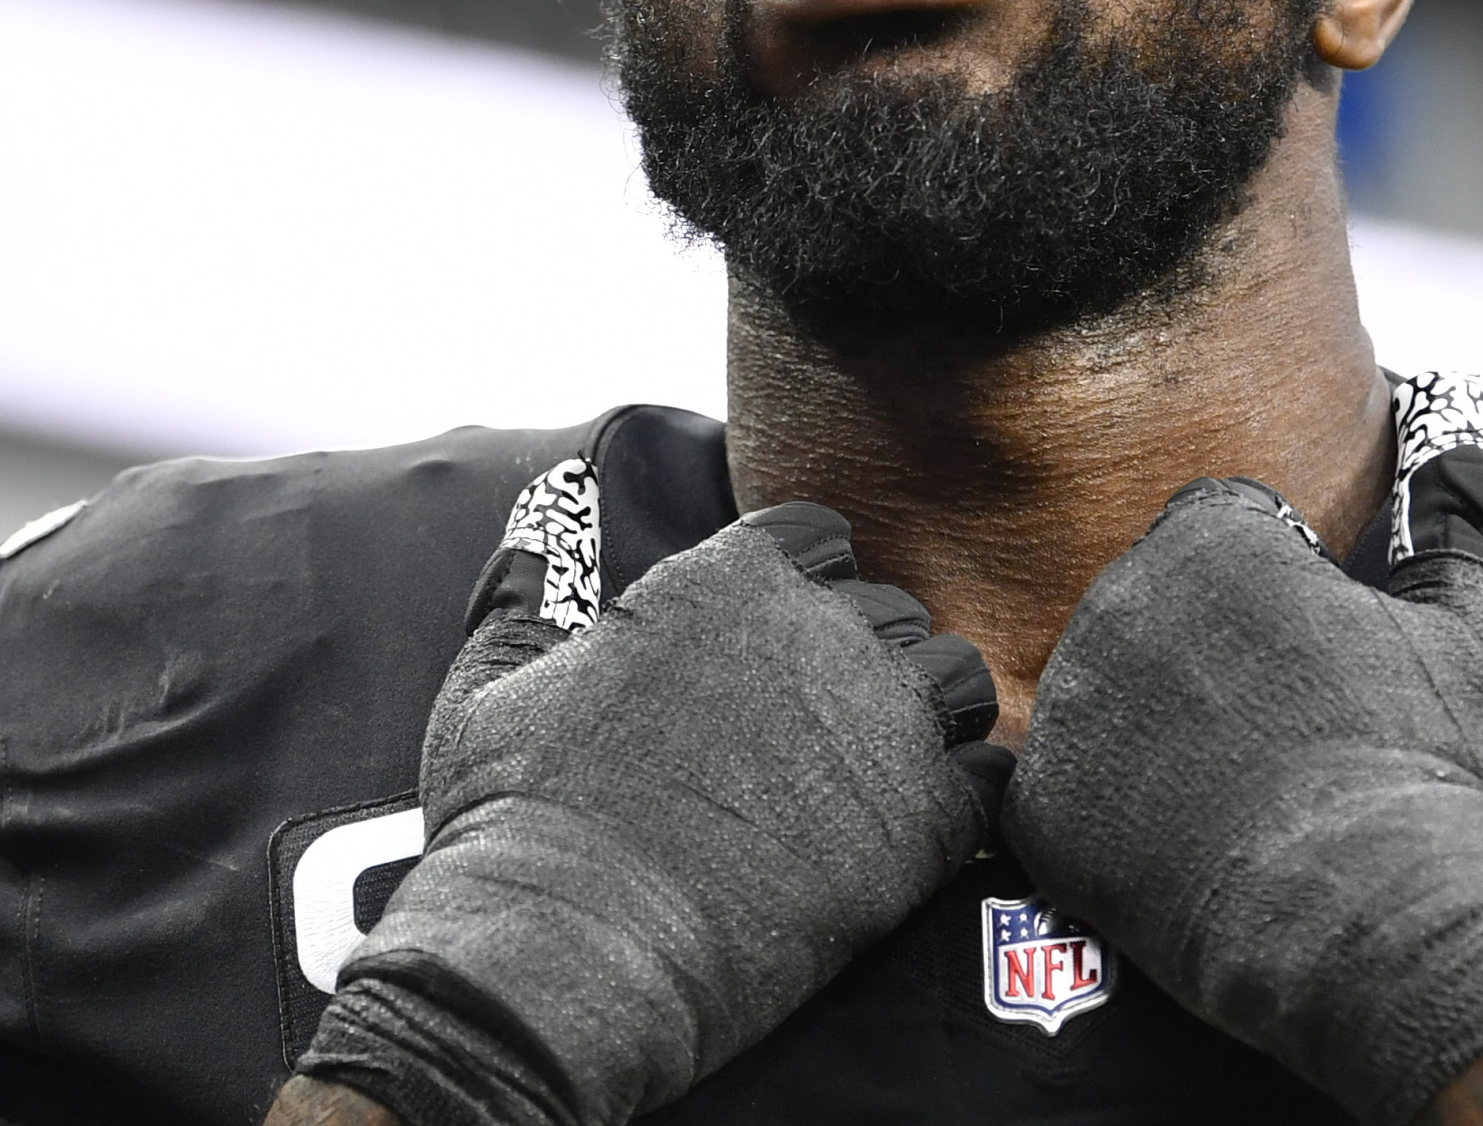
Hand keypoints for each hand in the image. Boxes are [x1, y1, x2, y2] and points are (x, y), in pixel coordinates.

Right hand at [291, 497, 1000, 1125]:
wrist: (572, 949)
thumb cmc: (517, 828)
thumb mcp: (489, 690)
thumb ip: (521, 598)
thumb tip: (535, 534)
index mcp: (724, 579)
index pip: (819, 537)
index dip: (806, 588)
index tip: (782, 643)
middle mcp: (819, 629)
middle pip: (889, 611)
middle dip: (861, 660)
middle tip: (818, 735)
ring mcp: (882, 720)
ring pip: (956, 682)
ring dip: (925, 720)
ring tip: (876, 779)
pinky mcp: (925, 818)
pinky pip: (993, 779)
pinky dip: (967, 802)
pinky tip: (919, 836)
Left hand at [1004, 430, 1482, 1125]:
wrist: (1373, 921)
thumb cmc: (1427, 768)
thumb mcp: (1472, 624)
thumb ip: (1460, 510)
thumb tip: (1469, 432)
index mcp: (1210, 540)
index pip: (1222, 525)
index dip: (1279, 586)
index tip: (1318, 657)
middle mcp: (1118, 603)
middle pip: (1153, 600)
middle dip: (1209, 649)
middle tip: (1284, 731)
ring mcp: (1071, 707)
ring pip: (1106, 687)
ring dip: (1158, 723)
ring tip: (1241, 791)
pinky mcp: (1041, 807)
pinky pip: (1069, 784)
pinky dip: (1116, 810)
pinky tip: (1189, 840)